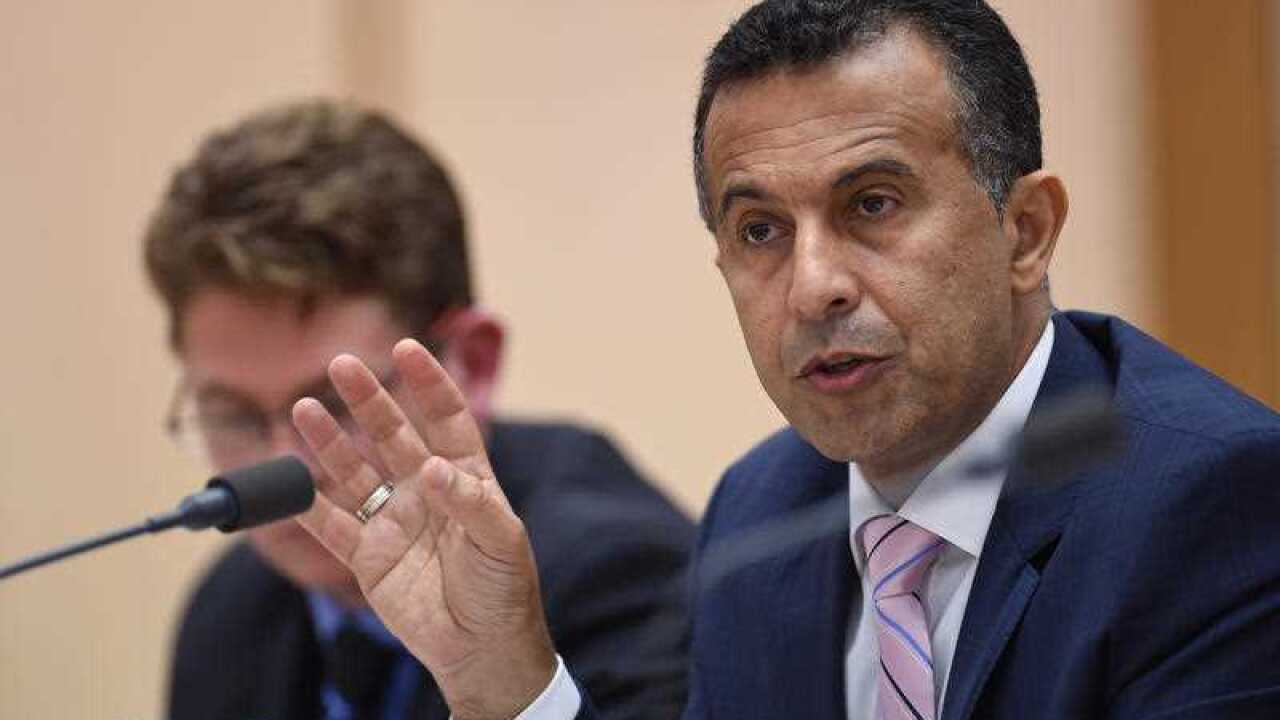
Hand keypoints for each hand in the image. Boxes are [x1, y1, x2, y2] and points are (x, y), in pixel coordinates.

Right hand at [290, 339, 556, 719]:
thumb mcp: (502, 541)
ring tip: (303, 408)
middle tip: (341, 365)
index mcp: (466, 476)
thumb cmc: (503, 588)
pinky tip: (288, 481)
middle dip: (368, 399)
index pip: (447, 418)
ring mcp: (394, 520)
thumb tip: (433, 468)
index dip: (428, 383)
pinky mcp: (368, 557)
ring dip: (329, 442)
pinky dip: (308, 505)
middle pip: (391, 434)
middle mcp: (425, 490)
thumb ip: (470, 502)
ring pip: (354, 472)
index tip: (406, 348)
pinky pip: (332, 525)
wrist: (482, 647)